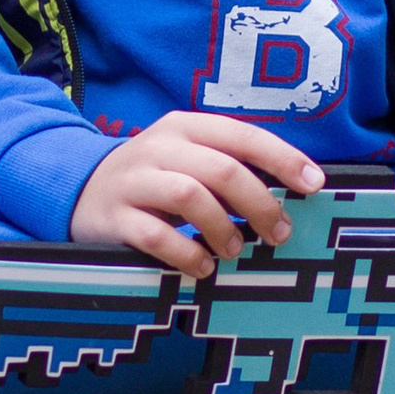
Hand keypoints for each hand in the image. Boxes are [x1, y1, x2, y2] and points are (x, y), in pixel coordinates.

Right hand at [70, 113, 323, 277]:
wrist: (80, 191)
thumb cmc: (154, 180)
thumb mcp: (187, 159)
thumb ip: (228, 166)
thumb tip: (292, 190)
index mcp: (184, 127)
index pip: (242, 135)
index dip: (283, 158)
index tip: (314, 185)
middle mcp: (158, 147)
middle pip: (221, 169)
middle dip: (260, 204)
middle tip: (278, 233)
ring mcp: (133, 181)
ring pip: (189, 196)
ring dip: (223, 228)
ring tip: (233, 250)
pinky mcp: (114, 217)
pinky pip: (156, 235)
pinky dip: (186, 254)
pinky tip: (201, 267)